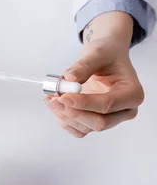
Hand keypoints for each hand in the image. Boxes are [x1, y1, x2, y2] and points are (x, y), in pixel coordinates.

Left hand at [46, 12, 143, 137]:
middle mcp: (125, 110)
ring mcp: (111, 119)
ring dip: (65, 116)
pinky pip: (79, 130)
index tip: (63, 97)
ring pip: (86, 128)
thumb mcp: (98, 53)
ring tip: (51, 98)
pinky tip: (56, 107)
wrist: (105, 59)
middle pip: (99, 123)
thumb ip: (84, 66)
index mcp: (133, 93)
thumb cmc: (107, 55)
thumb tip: (69, 79)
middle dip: (73, 113)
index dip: (83, 103)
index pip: (107, 105)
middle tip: (53, 100)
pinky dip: (65, 121)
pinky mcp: (96, 122)